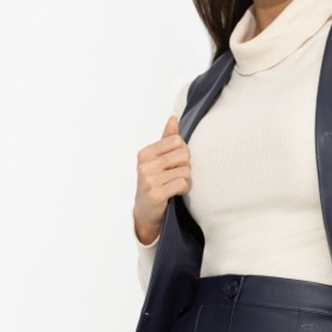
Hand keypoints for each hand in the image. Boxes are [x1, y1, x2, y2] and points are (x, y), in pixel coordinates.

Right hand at [134, 114, 190, 244]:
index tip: (176, 162)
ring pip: (185, 170)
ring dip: (186, 179)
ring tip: (175, 185)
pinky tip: (176, 193)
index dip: (183, 152)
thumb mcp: (157, 160)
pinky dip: (184, 189)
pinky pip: (182, 184)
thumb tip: (173, 118)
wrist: (145, 213)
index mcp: (145, 153)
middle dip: (186, 165)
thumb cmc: (153, 183)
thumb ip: (166, 139)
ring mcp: (149, 180)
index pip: (177, 141)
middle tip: (177, 175)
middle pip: (183, 154)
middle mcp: (145, 165)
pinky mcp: (156, 194)